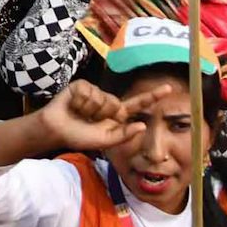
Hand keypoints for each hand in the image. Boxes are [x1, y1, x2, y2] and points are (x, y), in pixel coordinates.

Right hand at [35, 78, 173, 152]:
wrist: (56, 129)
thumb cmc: (80, 136)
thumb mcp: (105, 140)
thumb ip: (124, 135)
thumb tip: (142, 125)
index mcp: (116, 114)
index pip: (138, 104)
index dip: (153, 96)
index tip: (169, 89)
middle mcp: (108, 100)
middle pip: (116, 104)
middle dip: (103, 115)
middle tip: (88, 121)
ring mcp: (95, 91)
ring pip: (102, 99)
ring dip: (90, 110)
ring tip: (79, 114)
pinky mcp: (82, 85)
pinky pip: (89, 93)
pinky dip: (81, 104)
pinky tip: (73, 106)